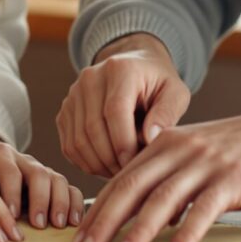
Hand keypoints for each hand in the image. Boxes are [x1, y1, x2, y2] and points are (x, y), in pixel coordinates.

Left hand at [0, 129, 83, 229]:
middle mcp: (23, 159)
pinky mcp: (51, 178)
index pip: (9, 171)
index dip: (12, 193)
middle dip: (40, 200)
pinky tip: (73, 221)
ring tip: (58, 224)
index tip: (12, 216)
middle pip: (38, 173)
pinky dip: (74, 202)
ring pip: (56, 178)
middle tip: (38, 224)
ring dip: (60, 202)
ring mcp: (39, 167)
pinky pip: (68, 186)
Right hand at [56, 33, 190, 176]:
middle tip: (130, 174)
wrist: (134, 67)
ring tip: (120, 172)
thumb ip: (167, 114)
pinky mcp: (65, 111)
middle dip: (112, 159)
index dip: (124, 143)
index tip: (136, 164)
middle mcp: (90, 79)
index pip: (114, 111)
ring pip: (78, 141)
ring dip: (99, 165)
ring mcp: (73, 95)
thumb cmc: (158, 85)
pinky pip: (69, 146)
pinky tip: (107, 167)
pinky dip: (86, 163)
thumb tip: (150, 139)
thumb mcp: (175, 94)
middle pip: (92, 129)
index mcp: (120, 70)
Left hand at [72, 86, 240, 241]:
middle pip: (132, 187)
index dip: (99, 208)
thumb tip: (148, 210)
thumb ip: (174, 174)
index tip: (79, 235)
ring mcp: (206, 163)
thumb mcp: (202, 154)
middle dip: (104, 221)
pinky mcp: (233, 178)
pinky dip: (185, 235)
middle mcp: (181, 149)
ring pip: (162, 199)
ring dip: (138, 232)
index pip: (123, 178)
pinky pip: (203, 210)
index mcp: (168, 143)